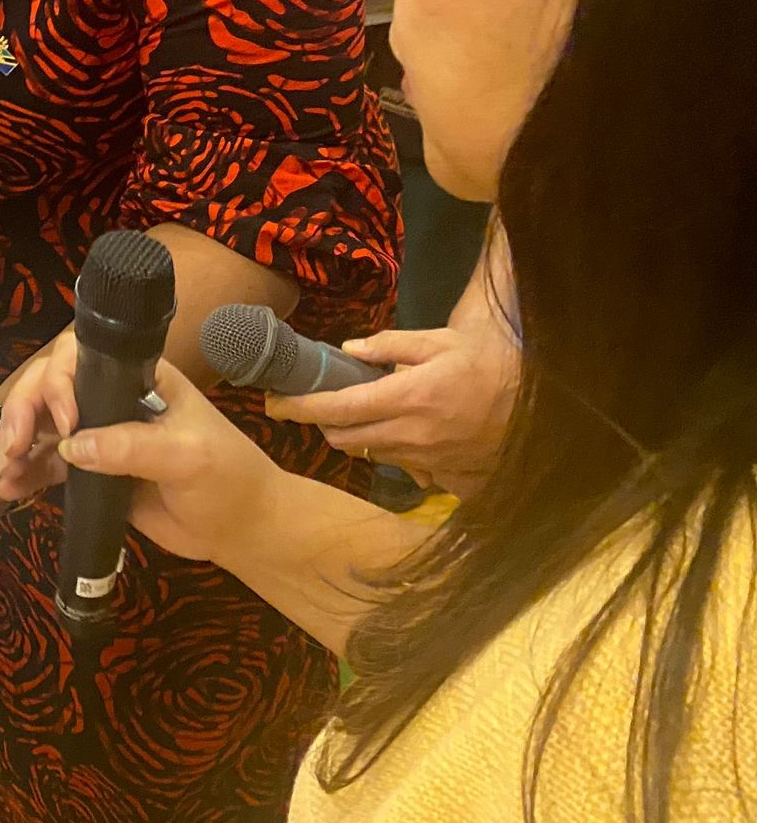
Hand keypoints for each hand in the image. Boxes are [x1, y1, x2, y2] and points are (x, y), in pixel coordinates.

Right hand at [0, 359, 279, 564]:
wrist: (240, 530)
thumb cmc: (228, 479)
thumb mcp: (188, 457)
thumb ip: (132, 447)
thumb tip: (73, 445)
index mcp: (139, 378)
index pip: (82, 357)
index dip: (59, 381)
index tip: (65, 422)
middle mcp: (112, 398)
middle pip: (50, 387)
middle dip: (25, 411)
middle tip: (16, 447)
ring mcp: (100, 435)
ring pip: (43, 425)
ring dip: (18, 443)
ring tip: (7, 472)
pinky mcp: (93, 472)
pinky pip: (50, 465)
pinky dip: (26, 474)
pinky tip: (9, 488)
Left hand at [267, 322, 518, 497]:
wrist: (548, 409)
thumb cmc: (491, 366)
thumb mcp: (440, 342)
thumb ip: (390, 347)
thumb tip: (348, 351)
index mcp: (406, 398)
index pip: (336, 409)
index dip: (299, 408)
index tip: (273, 403)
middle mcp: (411, 436)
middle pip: (344, 440)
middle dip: (323, 424)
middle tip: (322, 403)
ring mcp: (429, 462)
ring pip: (372, 455)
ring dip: (361, 436)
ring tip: (371, 412)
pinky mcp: (448, 480)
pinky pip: (408, 469)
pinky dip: (400, 452)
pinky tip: (415, 433)